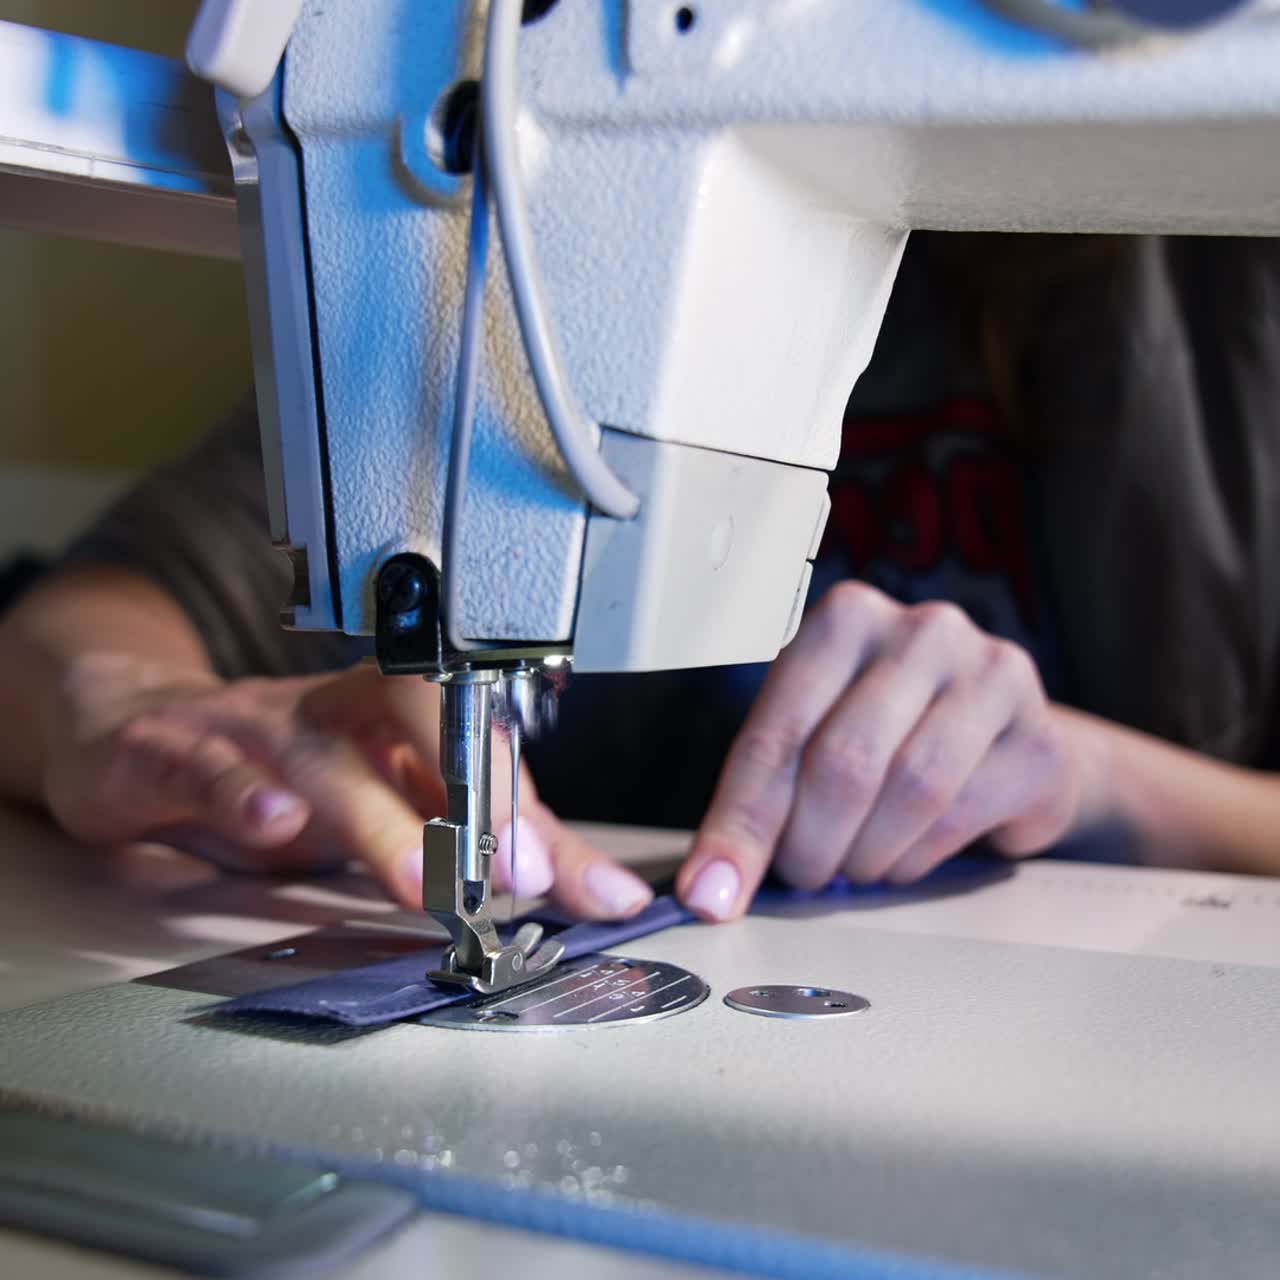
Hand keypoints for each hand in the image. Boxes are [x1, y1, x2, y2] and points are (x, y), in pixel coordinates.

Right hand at [43, 653, 652, 917]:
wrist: (140, 729)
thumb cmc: (283, 768)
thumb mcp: (389, 800)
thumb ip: (484, 842)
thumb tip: (582, 887)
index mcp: (396, 713)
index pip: (484, 747)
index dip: (536, 812)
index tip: (587, 886)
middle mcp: (335, 709)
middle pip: (415, 714)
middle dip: (474, 789)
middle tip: (516, 872)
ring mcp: (257, 727)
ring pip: (324, 757)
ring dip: (377, 821)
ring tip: (420, 880)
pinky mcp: (178, 752)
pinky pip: (214, 768)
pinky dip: (245, 795)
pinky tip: (275, 826)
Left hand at [677, 582, 1081, 919]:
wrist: (1003, 744)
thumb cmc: (889, 736)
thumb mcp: (813, 739)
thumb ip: (762, 793)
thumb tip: (711, 885)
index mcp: (846, 619)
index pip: (778, 731)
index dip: (740, 821)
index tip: (711, 891)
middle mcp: (922, 630)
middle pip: (843, 761)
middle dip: (808, 843)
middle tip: (801, 877)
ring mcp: (991, 675)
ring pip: (909, 790)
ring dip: (865, 854)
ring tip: (852, 868)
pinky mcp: (1039, 737)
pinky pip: (960, 817)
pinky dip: (916, 859)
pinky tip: (902, 859)